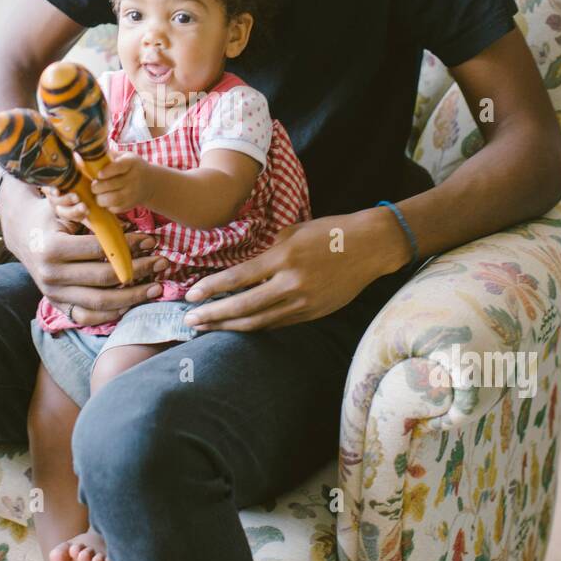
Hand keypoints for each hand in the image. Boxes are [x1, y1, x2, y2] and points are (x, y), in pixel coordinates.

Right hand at [0, 176, 170, 324]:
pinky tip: (132, 303)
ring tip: (156, 287)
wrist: (22, 233)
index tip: (152, 240)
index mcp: (52, 249)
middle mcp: (51, 276)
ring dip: (133, 297)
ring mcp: (53, 294)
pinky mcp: (57, 305)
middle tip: (162, 263)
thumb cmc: (49, 216)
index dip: (129, 246)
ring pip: (99, 303)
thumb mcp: (63, 208)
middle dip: (138, 271)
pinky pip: (87, 317)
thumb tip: (121, 225)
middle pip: (104, 279)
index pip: (100, 250)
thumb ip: (89, 215)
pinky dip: (111, 314)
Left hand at [88, 151, 153, 214]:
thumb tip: (82, 154)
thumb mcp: (124, 156)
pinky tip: (106, 200)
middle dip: (97, 187)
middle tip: (93, 185)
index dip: (107, 171)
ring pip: (111, 199)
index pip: (118, 167)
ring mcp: (132, 194)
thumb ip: (107, 156)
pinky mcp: (130, 205)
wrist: (150, 183)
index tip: (98, 174)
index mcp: (131, 163)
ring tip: (97, 194)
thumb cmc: (130, 167)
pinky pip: (114, 208)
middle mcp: (134, 179)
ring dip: (99, 198)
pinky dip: (106, 206)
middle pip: (111, 185)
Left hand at [181, 210, 401, 331]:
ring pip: (259, 322)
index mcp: (284, 257)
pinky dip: (255, 326)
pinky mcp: (314, 314)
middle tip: (190, 321)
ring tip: (208, 328)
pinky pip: (278, 324)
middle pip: (244, 307)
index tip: (191, 297)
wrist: (370, 246)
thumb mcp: (293, 232)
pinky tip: (238, 327)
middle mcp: (292, 283)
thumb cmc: (329, 232)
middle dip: (213, 315)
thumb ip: (268, 253)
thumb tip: (245, 270)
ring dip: (230, 326)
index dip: (212, 289)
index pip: (239, 279)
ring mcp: (304, 302)